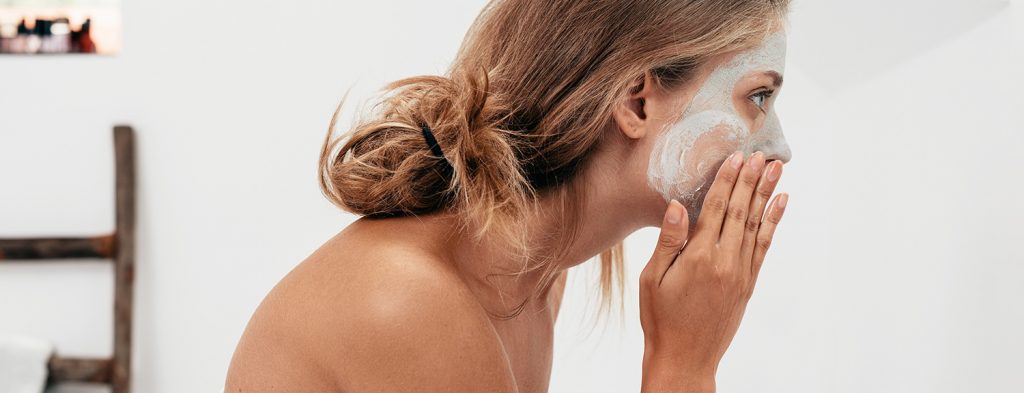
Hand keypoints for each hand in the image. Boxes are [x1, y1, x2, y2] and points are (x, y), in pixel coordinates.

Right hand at [639, 151, 787, 391]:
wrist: (685, 358)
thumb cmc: (661, 319)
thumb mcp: (652, 279)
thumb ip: (668, 241)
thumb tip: (675, 206)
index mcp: (698, 257)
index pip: (715, 209)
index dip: (726, 181)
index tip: (736, 158)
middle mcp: (725, 262)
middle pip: (740, 211)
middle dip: (750, 181)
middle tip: (761, 154)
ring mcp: (740, 273)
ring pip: (756, 225)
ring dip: (766, 194)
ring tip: (776, 169)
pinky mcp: (748, 284)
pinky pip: (764, 246)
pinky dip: (773, 223)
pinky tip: (780, 204)